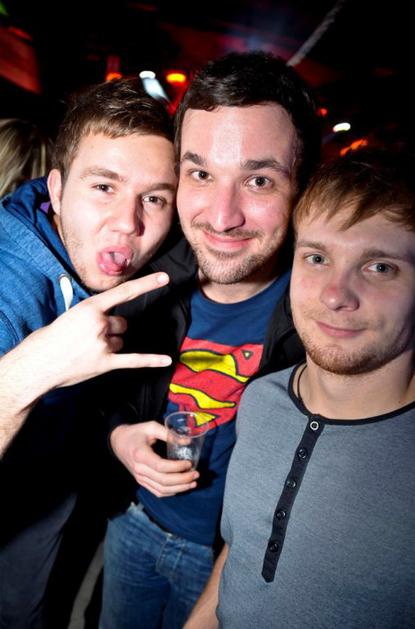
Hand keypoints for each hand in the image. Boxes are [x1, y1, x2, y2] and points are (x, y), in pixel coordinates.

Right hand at [22, 272, 171, 388]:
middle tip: (88, 338)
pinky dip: (151, 360)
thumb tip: (106, 324)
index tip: (165, 278)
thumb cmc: (48, 339)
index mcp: (90, 307)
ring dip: (110, 345)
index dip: (146, 284)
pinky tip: (166, 360)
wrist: (36, 364)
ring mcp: (104, 344)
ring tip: (87, 351)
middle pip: (122, 323)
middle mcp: (100, 324)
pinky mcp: (105, 363)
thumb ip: (91, 316)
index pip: (124, 292)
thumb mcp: (70, 316)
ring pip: (121, 340)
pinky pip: (134, 360)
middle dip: (111, 329)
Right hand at [110, 421, 199, 496]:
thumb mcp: (151, 427)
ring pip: (161, 489)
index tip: (189, 463)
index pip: (160, 466)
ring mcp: (139, 478)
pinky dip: (170, 492)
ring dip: (179, 488)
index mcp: (140, 455)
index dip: (176, 467)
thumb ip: (169, 433)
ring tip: (193, 483)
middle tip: (196, 474)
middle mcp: (139, 469)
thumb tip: (188, 442)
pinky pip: (157, 492)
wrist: (119, 442)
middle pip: (163, 480)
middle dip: (182, 479)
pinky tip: (181, 487)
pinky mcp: (141, 482)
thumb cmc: (136, 433)